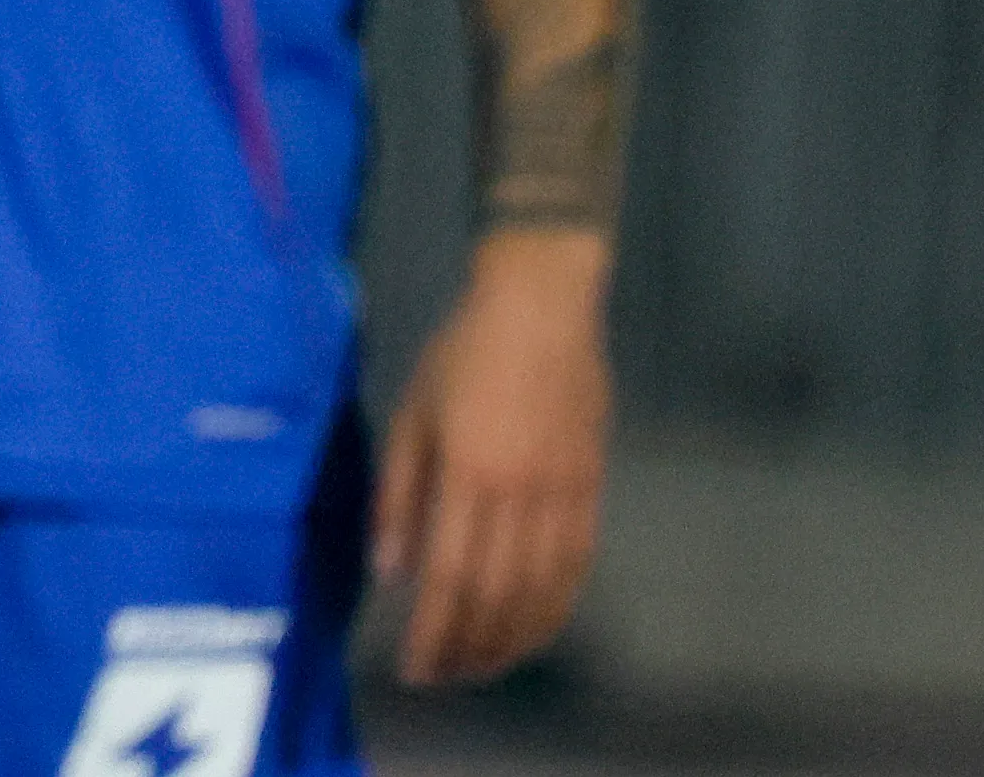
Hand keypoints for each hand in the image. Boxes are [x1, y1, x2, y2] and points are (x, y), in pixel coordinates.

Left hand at [379, 227, 613, 686]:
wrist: (541, 305)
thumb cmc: (462, 352)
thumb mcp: (411, 412)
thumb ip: (399, 495)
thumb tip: (391, 569)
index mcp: (468, 472)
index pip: (448, 575)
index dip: (432, 631)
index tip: (414, 668)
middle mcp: (520, 492)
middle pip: (497, 594)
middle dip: (469, 647)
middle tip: (445, 677)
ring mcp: (563, 492)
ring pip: (542, 589)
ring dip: (513, 639)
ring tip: (484, 666)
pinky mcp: (592, 486)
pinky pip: (578, 565)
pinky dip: (556, 607)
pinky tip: (535, 629)